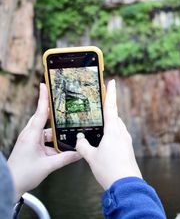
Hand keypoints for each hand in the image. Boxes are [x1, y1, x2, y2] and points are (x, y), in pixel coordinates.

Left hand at [7, 83, 80, 200]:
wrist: (10, 184)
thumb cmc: (24, 174)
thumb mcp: (48, 166)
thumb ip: (65, 158)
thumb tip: (79, 153)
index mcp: (32, 135)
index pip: (40, 112)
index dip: (44, 98)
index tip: (45, 85)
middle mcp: (30, 134)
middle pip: (44, 118)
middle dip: (54, 113)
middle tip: (64, 106)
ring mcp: (30, 139)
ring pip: (46, 130)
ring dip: (55, 133)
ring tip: (67, 134)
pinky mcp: (32, 145)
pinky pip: (45, 139)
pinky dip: (52, 141)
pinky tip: (61, 146)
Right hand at [76, 80, 141, 189]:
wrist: (126, 186)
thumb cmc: (109, 170)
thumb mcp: (91, 157)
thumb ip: (83, 146)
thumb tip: (79, 141)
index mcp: (113, 131)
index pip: (111, 107)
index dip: (110, 93)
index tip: (112, 82)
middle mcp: (121, 133)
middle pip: (114, 116)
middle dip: (107, 111)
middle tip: (99, 109)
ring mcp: (126, 141)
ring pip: (117, 127)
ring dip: (109, 125)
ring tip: (98, 129)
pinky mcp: (127, 149)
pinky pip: (119, 136)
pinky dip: (112, 135)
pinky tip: (105, 144)